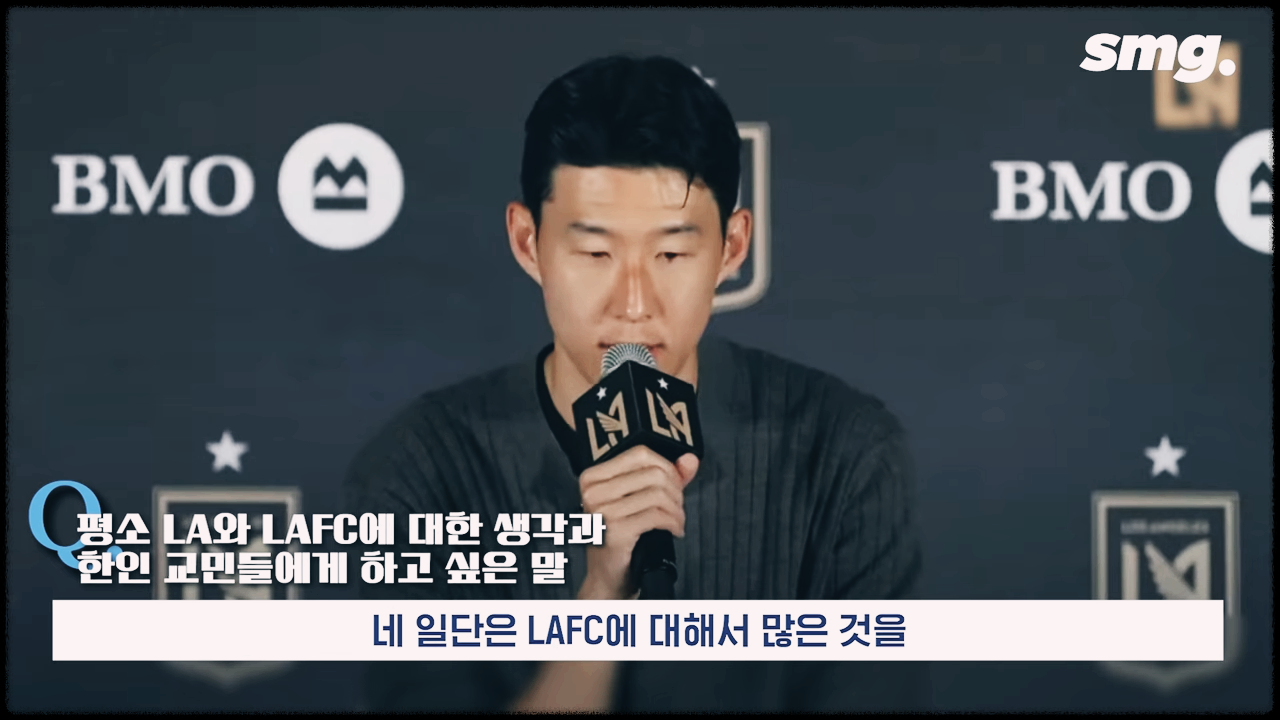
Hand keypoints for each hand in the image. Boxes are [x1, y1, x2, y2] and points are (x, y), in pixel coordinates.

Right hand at [576, 446, 698, 600]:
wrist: (608, 578)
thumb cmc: (622, 538)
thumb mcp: (640, 501)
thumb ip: (667, 477)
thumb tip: (690, 459)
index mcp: (593, 478)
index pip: (640, 454)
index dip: (667, 467)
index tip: (675, 485)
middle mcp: (593, 491)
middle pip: (653, 473)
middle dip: (675, 491)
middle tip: (677, 508)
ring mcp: (601, 511)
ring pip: (658, 494)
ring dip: (677, 510)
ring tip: (677, 521)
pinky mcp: (614, 531)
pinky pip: (657, 516)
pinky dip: (673, 522)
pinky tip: (674, 530)